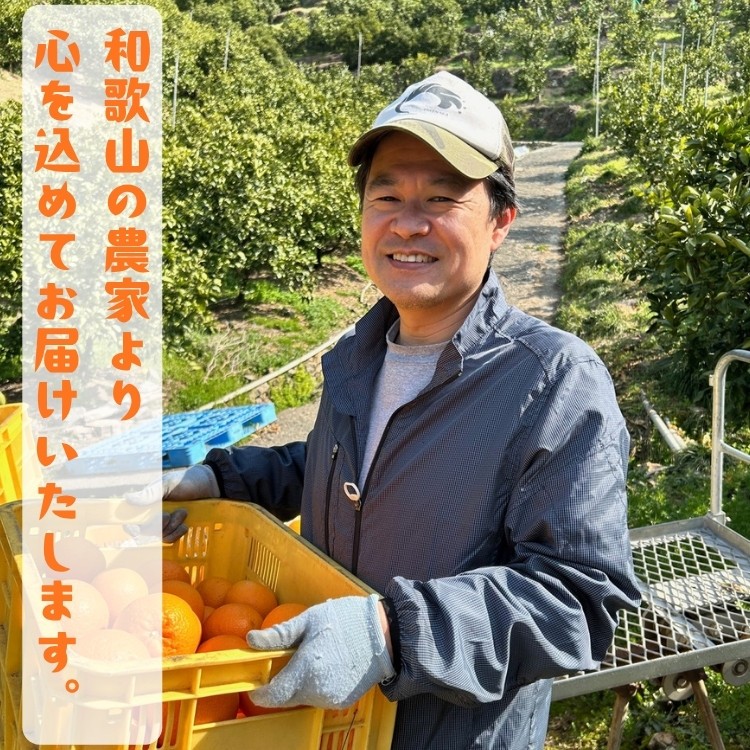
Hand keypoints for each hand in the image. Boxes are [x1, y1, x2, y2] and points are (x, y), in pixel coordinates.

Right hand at [124, 465, 219, 542]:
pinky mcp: (178, 529)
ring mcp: (167, 523)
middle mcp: (154, 515)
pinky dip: (178, 533)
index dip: (131, 527)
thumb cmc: (186, 480)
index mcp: (148, 503)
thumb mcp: (168, 484)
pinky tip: (186, 524)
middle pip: (147, 530)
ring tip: (183, 512)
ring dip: (172, 526)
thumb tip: (128, 498)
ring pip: (161, 535)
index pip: (133, 519)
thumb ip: (150, 493)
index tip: (135, 529)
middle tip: (169, 514)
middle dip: (159, 524)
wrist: (210, 485)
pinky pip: (172, 538)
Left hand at [246, 594, 394, 708]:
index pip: (273, 695)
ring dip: (298, 684)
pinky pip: (319, 697)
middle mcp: (317, 690)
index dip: (260, 692)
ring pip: (303, 697)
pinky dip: (315, 686)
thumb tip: (251, 639)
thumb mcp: (310, 619)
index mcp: (306, 669)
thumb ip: (280, 634)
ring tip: (308, 659)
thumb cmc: (345, 620)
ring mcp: (331, 698)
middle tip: (284, 662)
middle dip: (280, 684)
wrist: (384, 633)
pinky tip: (325, 665)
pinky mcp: (343, 701)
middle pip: (287, 697)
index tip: (256, 683)